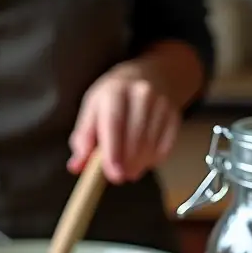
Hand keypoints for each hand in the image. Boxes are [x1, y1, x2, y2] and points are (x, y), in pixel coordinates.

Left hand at [68, 65, 180, 184]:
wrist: (147, 75)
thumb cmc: (113, 99)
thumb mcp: (92, 110)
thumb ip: (83, 139)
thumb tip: (76, 165)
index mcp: (114, 91)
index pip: (114, 124)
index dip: (113, 152)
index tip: (113, 175)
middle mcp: (141, 93)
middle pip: (135, 136)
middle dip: (127, 163)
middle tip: (119, 177)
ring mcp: (161, 102)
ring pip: (151, 143)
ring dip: (139, 163)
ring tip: (129, 170)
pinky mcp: (174, 114)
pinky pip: (166, 145)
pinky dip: (154, 158)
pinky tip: (144, 159)